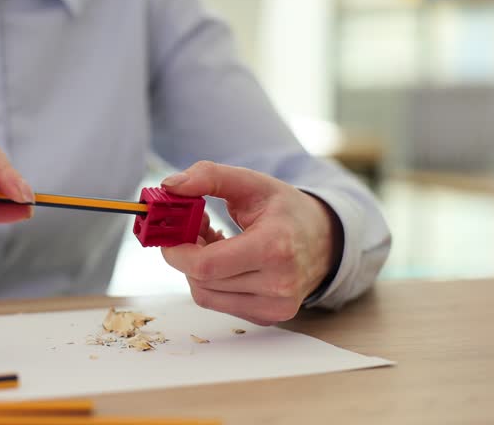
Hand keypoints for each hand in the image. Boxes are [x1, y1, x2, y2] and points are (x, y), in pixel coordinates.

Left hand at [159, 161, 342, 325]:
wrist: (324, 240)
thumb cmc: (285, 210)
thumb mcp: (250, 182)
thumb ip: (209, 176)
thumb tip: (170, 186)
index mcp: (275, 248)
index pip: (207, 265)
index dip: (177, 252)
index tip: (169, 234)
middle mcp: (279, 284)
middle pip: (202, 280)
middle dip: (187, 253)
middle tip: (194, 227)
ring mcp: (275, 306)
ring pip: (205, 294)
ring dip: (197, 268)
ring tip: (213, 241)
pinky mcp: (267, 317)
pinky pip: (218, 303)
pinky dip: (211, 281)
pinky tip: (224, 260)